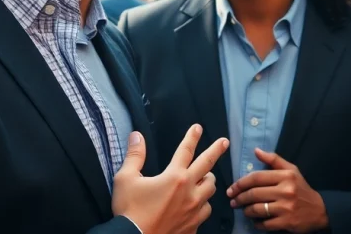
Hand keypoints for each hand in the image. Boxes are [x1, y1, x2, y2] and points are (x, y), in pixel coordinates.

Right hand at [112, 125, 229, 233]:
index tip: (198, 128)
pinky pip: (205, 211)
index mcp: (174, 177)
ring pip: (210, 190)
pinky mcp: (193, 226)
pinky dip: (203, 205)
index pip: (186, 150)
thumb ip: (134, 156)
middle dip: (216, 150)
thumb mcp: (125, 179)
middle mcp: (189, 191)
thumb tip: (136, 136)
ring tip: (204, 178)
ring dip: (208, 181)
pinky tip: (197, 205)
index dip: (192, 137)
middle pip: (208, 166)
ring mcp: (194, 210)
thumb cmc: (129, 211)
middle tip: (224, 142)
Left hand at [227, 149, 327, 232]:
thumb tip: (255, 151)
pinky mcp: (286, 222)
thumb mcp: (291, 170)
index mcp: (286, 176)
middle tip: (233, 201)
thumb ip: (273, 160)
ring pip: (257, 209)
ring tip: (243, 210)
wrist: (319, 210)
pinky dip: (257, 223)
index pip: (257, 177)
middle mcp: (286, 190)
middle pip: (254, 193)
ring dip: (246, 210)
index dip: (241, 183)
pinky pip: (264, 224)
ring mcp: (286, 208)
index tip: (232, 188)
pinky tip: (255, 221)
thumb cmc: (301, 188)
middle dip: (240, 198)